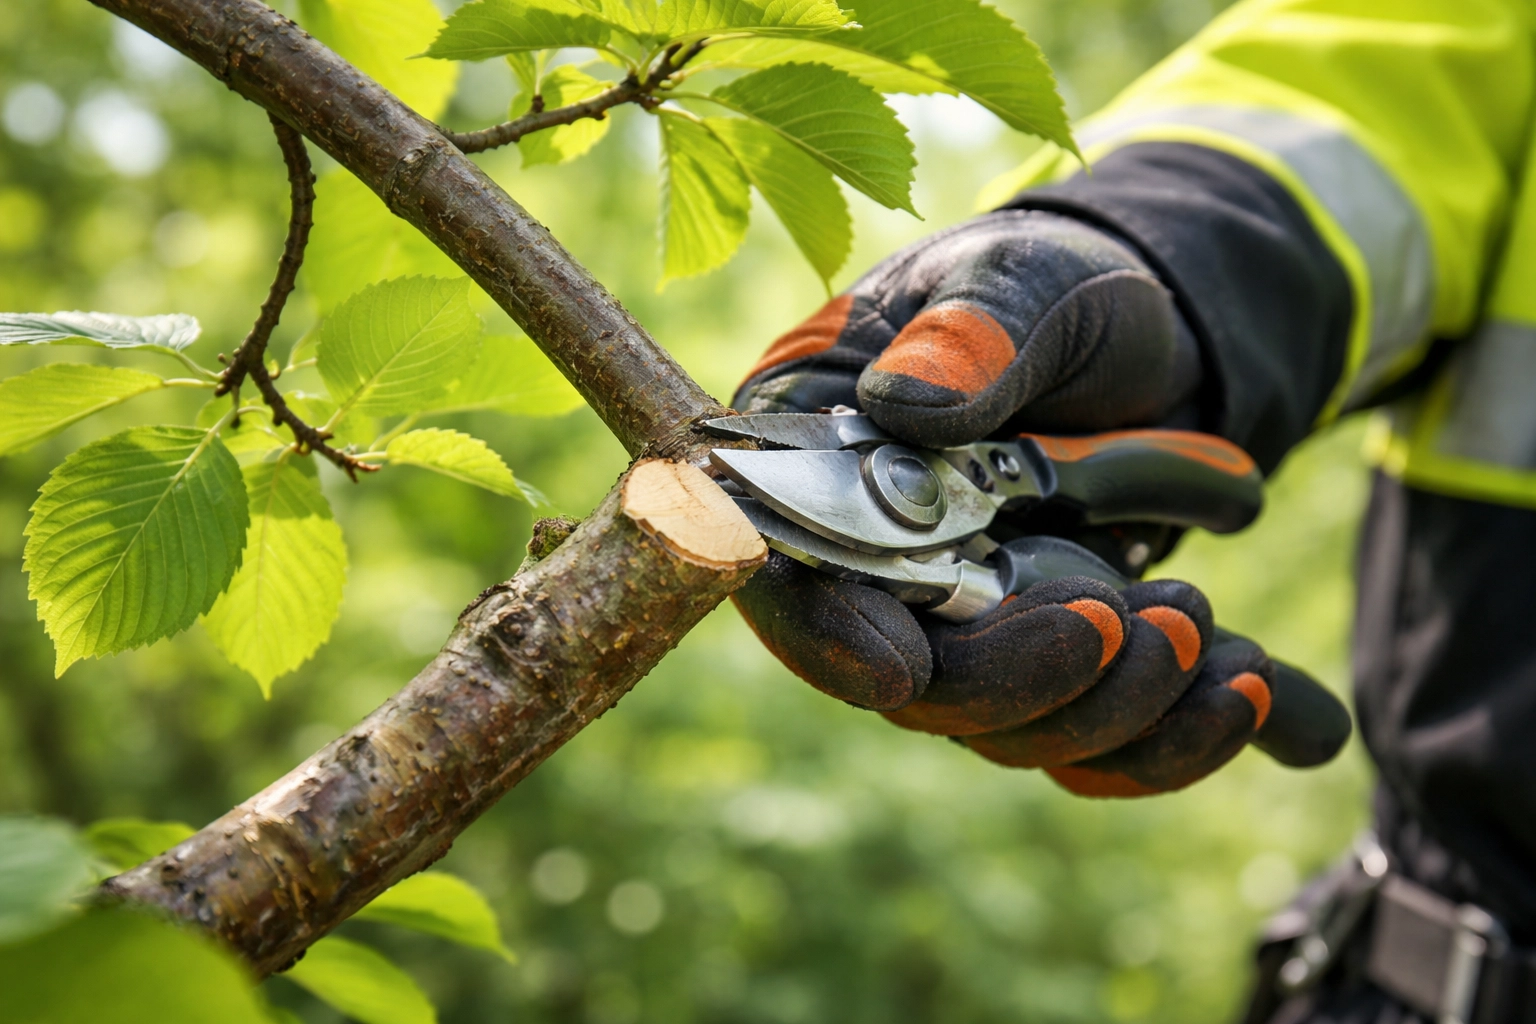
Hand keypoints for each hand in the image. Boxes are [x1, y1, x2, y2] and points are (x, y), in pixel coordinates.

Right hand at [732, 211, 1348, 796]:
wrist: (1163, 331)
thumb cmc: (1063, 286)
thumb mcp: (1025, 279)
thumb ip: (974, 336)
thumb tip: (909, 404)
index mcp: (830, 468)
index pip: (792, 582)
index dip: (829, 639)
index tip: (903, 664)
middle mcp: (886, 569)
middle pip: (919, 686)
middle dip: (1033, 680)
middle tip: (1152, 618)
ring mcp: (975, 626)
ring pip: (1020, 732)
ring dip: (1129, 709)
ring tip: (1218, 629)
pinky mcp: (1060, 659)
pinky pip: (1106, 742)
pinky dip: (1190, 737)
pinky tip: (1283, 704)